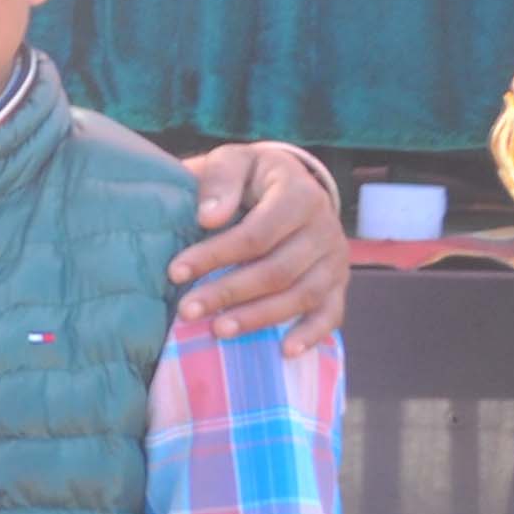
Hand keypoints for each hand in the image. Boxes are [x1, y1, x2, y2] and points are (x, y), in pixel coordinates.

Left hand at [172, 142, 347, 351]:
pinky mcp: (338, 282)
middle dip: (229, 292)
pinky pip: (332, 312)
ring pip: (302, 294)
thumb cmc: (248, 177)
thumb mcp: (232, 162)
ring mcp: (335, 258)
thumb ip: (219, 180)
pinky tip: (285, 351)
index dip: (216, 254)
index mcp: (299, 194)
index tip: (175, 272)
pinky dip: (312, 334)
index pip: (257, 233)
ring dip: (259, 317)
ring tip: (217, 332)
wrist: (286, 184)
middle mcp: (325, 227)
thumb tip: (209, 217)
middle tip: (186, 310)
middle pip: (278, 269)